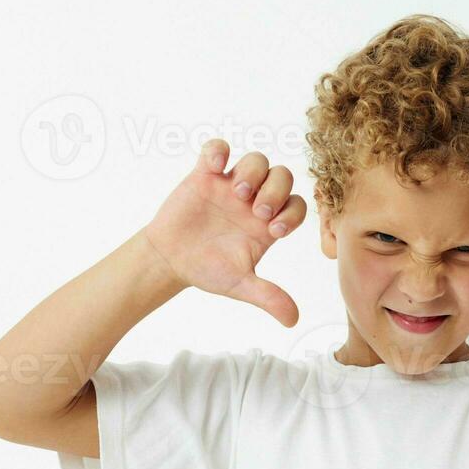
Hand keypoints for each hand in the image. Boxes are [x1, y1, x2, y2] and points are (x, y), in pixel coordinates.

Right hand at [139, 139, 306, 326]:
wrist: (171, 260)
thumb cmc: (208, 270)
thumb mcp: (241, 285)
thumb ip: (268, 297)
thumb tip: (293, 320)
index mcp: (269, 223)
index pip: (297, 206)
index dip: (293, 213)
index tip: (275, 231)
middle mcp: (255, 201)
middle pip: (283, 176)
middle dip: (276, 189)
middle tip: (258, 210)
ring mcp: (231, 186)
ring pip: (257, 160)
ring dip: (253, 172)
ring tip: (239, 194)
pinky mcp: (205, 175)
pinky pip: (217, 148)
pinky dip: (218, 151)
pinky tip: (214, 168)